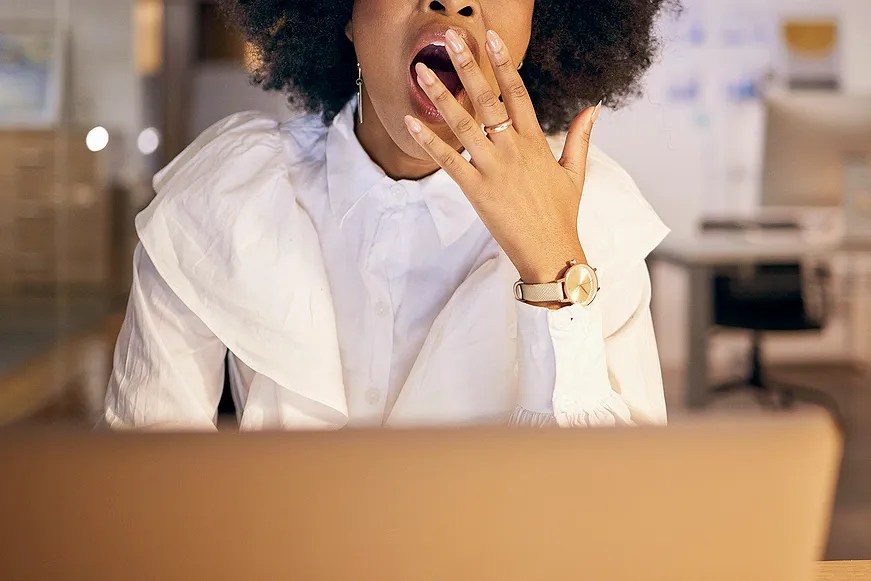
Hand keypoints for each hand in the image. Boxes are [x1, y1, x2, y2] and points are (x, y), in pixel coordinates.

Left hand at [404, 28, 600, 283]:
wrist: (551, 252)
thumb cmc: (561, 214)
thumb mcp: (576, 172)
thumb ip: (580, 136)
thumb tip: (594, 107)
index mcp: (535, 142)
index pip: (517, 93)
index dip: (504, 63)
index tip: (491, 38)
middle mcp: (513, 149)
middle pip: (487, 98)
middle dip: (467, 65)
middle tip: (450, 38)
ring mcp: (493, 168)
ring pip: (463, 124)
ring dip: (439, 96)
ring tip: (420, 71)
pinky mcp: (476, 190)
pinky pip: (448, 160)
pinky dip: (428, 141)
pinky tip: (410, 122)